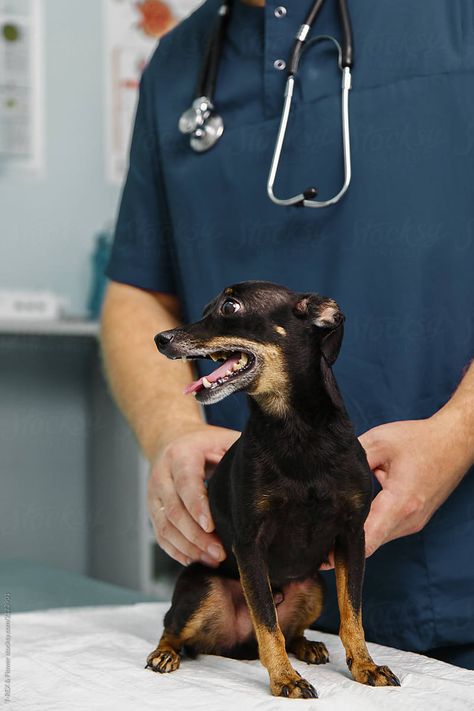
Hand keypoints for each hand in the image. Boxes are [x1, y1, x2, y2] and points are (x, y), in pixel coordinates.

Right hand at [148, 424, 240, 566]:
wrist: (172, 439)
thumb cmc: (206, 442)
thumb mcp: (223, 439)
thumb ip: (239, 452)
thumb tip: (270, 468)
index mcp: (181, 455)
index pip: (186, 482)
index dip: (197, 506)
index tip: (211, 527)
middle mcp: (162, 475)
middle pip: (175, 511)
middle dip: (197, 536)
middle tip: (219, 553)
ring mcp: (153, 494)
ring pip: (165, 527)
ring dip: (188, 547)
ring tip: (212, 560)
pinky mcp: (152, 509)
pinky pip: (160, 534)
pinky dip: (175, 550)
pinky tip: (194, 559)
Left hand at [320, 412, 471, 569]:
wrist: (454, 442)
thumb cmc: (419, 440)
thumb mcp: (379, 442)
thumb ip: (352, 461)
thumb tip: (329, 478)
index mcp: (400, 503)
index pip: (368, 540)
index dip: (342, 550)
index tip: (319, 556)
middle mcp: (408, 520)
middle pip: (370, 543)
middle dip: (343, 543)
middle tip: (314, 539)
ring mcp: (413, 523)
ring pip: (378, 538)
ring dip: (357, 535)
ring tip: (329, 527)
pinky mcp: (414, 520)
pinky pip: (386, 530)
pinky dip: (370, 527)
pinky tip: (351, 517)